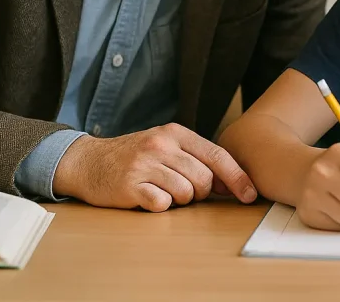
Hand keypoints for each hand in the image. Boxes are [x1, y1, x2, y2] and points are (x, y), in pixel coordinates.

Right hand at [52, 124, 257, 211]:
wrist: (88, 161)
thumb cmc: (134, 156)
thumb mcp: (165, 146)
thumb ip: (196, 159)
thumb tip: (231, 184)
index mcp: (175, 133)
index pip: (217, 155)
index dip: (237, 178)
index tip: (251, 195)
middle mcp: (161, 145)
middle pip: (204, 179)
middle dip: (201, 193)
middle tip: (183, 191)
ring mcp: (144, 164)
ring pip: (186, 193)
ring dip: (180, 200)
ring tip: (162, 191)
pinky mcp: (129, 185)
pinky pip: (162, 204)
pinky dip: (160, 205)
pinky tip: (148, 197)